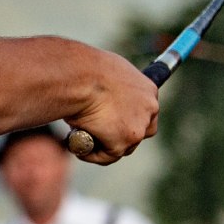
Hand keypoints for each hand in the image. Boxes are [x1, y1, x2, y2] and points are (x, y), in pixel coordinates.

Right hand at [67, 46, 158, 164]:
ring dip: (104, 144)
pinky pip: (105, 156)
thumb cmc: (83, 68)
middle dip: (120, 135)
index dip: (128, 117)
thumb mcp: (105, 71)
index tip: (113, 120)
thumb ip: (112, 86)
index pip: (145, 110)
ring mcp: (137, 127)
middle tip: (97, 131)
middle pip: (140, 131)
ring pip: (123, 146)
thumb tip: (100, 94)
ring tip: (80, 134)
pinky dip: (90, 153)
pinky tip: (74, 142)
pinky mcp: (122, 142)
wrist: (78, 77)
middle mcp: (149, 109)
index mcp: (147, 89)